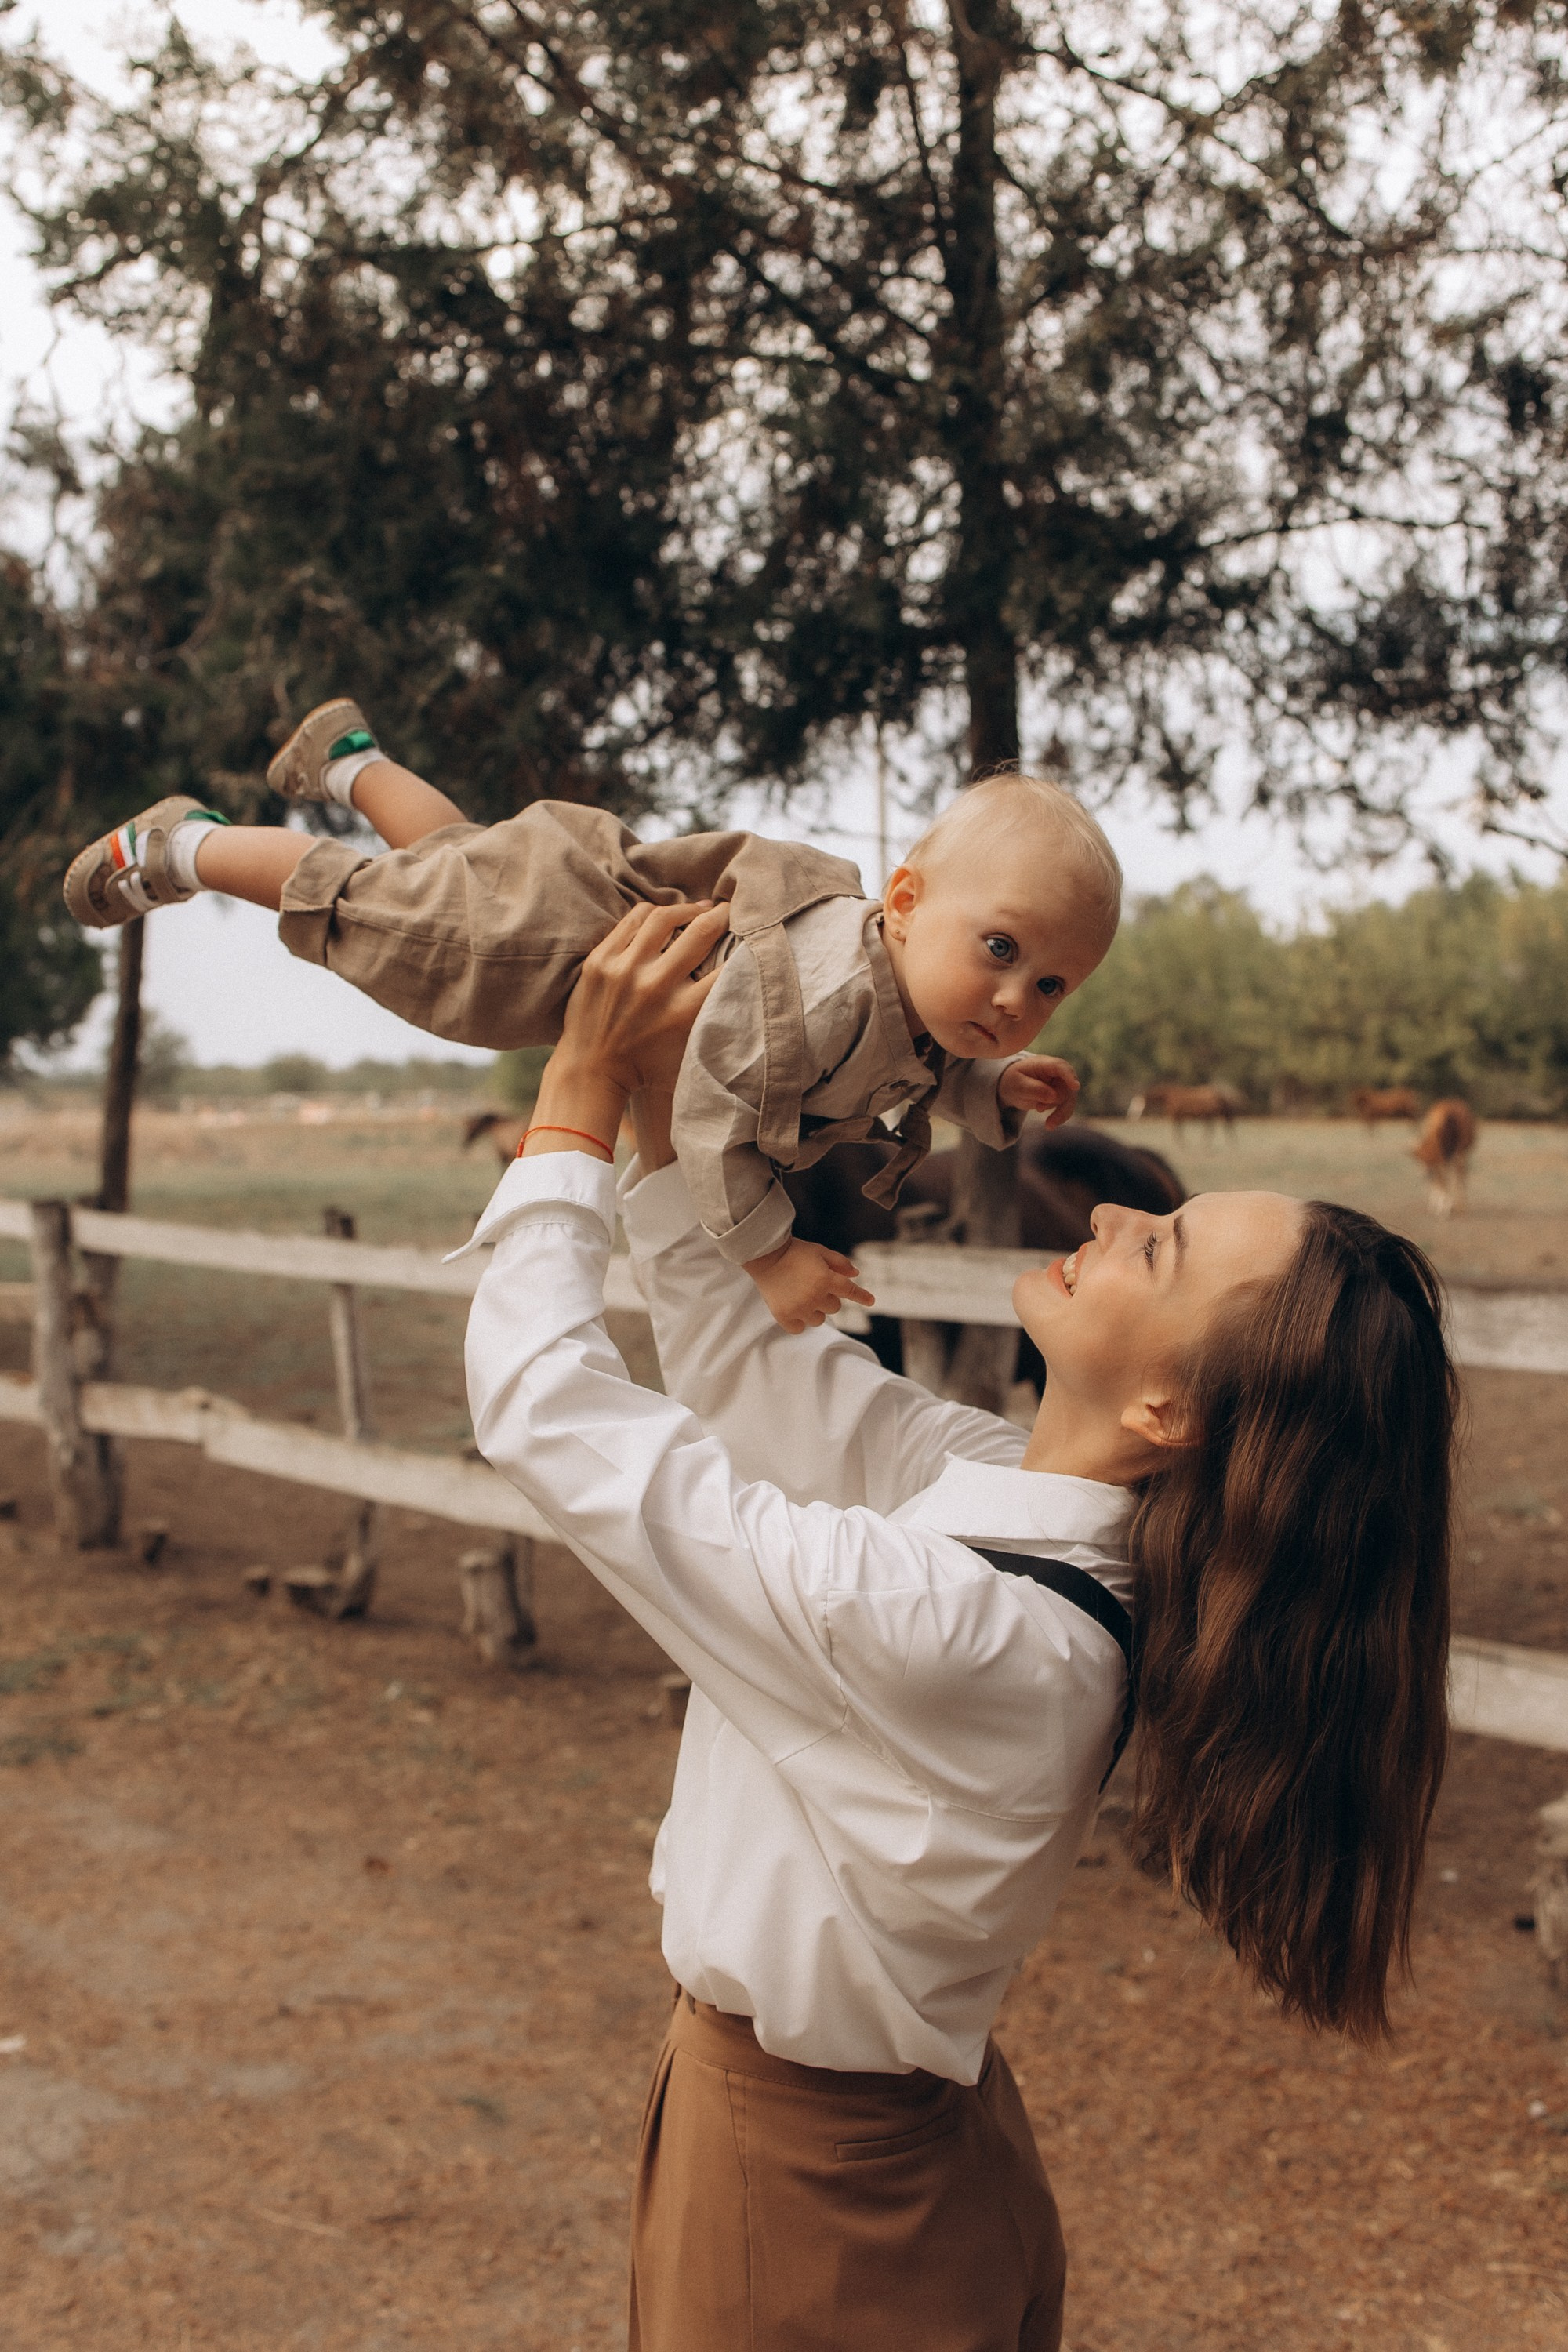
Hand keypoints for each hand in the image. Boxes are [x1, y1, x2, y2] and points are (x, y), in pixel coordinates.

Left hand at [524, 899, 730, 1162]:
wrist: (591, 1071)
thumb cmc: (648, 1067)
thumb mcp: (690, 1050)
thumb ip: (715, 1021)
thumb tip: (749, 988)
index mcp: (682, 1012)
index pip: (728, 968)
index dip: (746, 947)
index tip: (752, 937)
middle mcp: (654, 986)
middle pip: (702, 931)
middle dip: (724, 915)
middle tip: (731, 910)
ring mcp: (623, 969)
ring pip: (665, 916)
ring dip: (688, 908)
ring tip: (698, 910)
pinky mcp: (600, 959)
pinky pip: (634, 920)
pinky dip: (655, 913)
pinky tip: (666, 916)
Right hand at [743, 1235, 874, 1333]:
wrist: (765, 1256)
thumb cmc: (795, 1252)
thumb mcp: (820, 1251)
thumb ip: (840, 1263)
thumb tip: (856, 1275)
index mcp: (825, 1279)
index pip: (850, 1291)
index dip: (862, 1296)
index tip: (871, 1301)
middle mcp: (814, 1296)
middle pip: (835, 1308)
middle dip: (829, 1297)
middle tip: (814, 1284)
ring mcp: (799, 1308)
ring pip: (819, 1320)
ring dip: (815, 1310)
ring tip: (801, 1295)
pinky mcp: (784, 1316)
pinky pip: (800, 1328)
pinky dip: (799, 1321)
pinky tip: (793, 1307)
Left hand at [998, 1052, 1079, 1128]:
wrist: (1012, 1088)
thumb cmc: (1014, 1081)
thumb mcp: (1018, 1085)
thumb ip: (1034, 1089)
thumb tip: (1053, 1096)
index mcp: (1045, 1064)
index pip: (1060, 1066)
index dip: (1069, 1076)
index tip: (1075, 1087)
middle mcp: (1056, 1073)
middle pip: (1067, 1087)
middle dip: (1057, 1101)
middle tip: (1039, 1109)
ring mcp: (1060, 1085)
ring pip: (1070, 1100)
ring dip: (1061, 1113)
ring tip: (1048, 1125)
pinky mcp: (1061, 1097)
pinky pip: (1066, 1107)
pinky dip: (1060, 1117)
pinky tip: (1050, 1125)